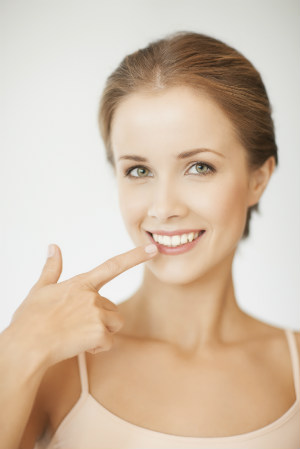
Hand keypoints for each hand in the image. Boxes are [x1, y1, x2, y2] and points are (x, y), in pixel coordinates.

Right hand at [10, 243, 157, 365]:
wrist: (27, 345)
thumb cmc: (30, 319)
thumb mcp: (40, 289)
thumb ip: (52, 268)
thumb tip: (53, 247)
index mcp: (81, 283)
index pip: (113, 265)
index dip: (135, 256)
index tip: (153, 248)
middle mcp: (92, 296)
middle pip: (112, 308)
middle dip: (101, 318)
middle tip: (76, 325)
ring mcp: (97, 314)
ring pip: (114, 324)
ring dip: (102, 331)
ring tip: (78, 334)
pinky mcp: (99, 332)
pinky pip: (108, 342)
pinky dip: (97, 347)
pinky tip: (79, 346)